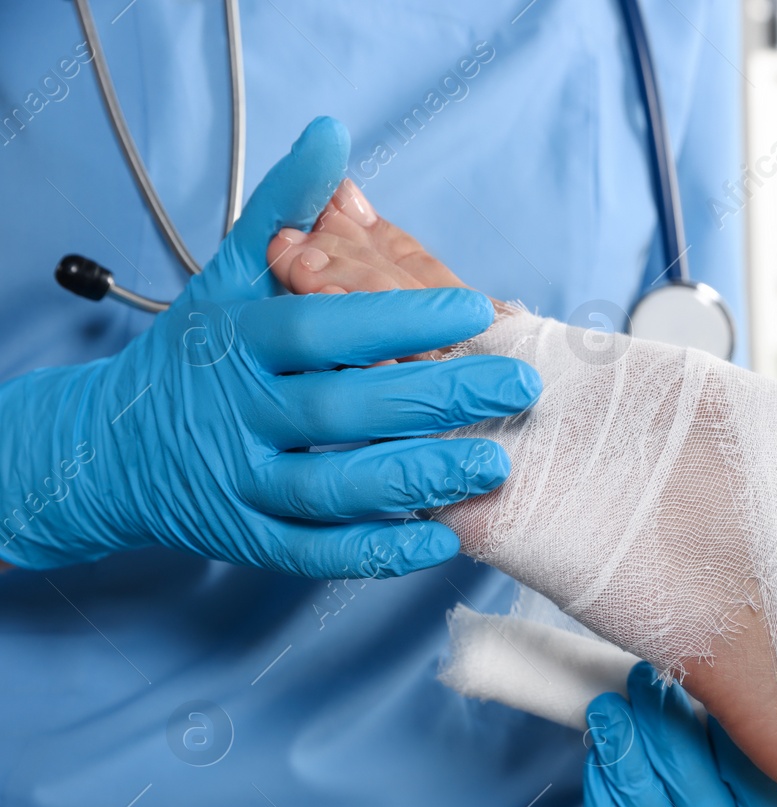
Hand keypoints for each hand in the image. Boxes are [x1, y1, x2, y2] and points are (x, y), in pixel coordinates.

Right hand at [0, 117, 536, 578]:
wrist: (113, 447)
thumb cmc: (195, 356)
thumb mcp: (228, 277)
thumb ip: (285, 211)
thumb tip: (333, 137)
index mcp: (238, 343)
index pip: (321, 327)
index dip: (396, 318)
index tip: (474, 308)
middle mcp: (239, 413)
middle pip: (340, 409)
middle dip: (434, 398)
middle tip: (516, 384)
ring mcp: (242, 482)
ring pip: (334, 488)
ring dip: (417, 479)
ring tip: (493, 463)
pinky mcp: (251, 539)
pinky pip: (317, 552)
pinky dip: (378, 551)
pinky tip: (440, 541)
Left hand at [584, 662, 776, 806]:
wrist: (709, 790)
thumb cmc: (733, 744)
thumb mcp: (755, 724)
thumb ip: (746, 706)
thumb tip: (714, 660)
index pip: (768, 791)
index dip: (733, 738)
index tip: (708, 682)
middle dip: (667, 738)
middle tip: (643, 682)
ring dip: (627, 763)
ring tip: (609, 710)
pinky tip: (598, 762)